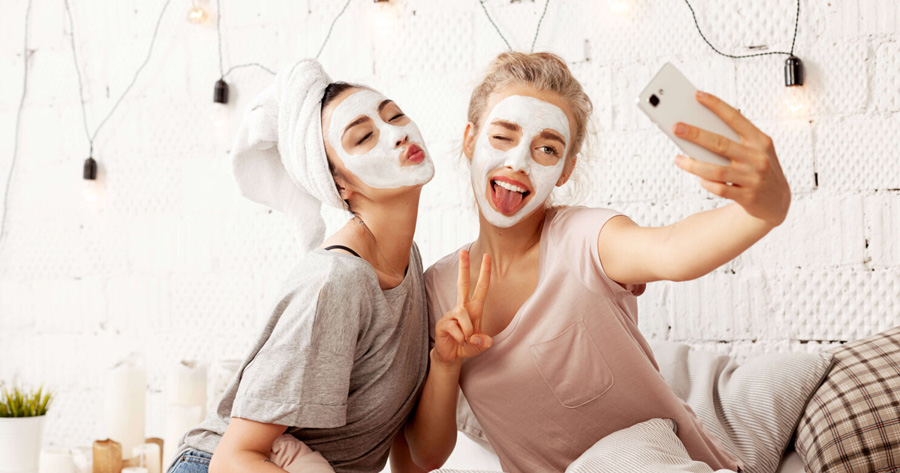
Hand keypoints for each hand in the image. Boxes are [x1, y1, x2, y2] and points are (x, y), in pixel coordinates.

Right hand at [433, 250, 492, 368]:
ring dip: (469, 331)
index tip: (487, 256)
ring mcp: (451, 314)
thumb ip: (483, 343)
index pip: (481, 288)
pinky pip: (457, 329)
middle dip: (464, 267)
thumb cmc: (467, 346)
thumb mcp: (479, 346)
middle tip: (463, 251)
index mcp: (473, 308)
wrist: (451, 356)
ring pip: (464, 315)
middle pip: (462, 284)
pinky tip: (458, 342)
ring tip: (466, 340)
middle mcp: (462, 308)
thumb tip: (480, 339)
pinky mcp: (443, 323)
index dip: (485, 273)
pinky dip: (461, 338)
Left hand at [673, 91, 790, 225]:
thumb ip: (732, 142)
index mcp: (760, 140)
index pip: (735, 118)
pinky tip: (699, 178)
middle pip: (720, 143)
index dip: (716, 106)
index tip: (698, 95)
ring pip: (716, 169)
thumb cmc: (758, 169)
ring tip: (678, 159)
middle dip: (695, 134)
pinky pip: (719, 188)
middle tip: (676, 127)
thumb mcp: (754, 151)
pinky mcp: (747, 196)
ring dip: (693, 164)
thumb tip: (698, 133)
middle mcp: (758, 157)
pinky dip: (706, 183)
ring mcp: (753, 177)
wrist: (776, 200)